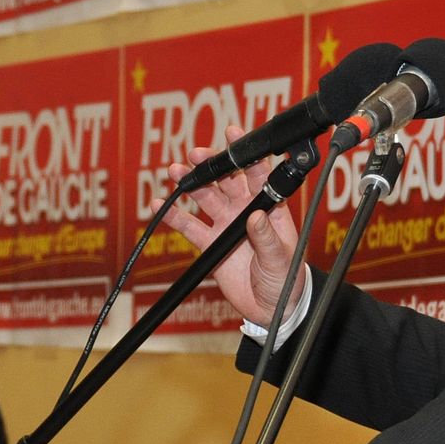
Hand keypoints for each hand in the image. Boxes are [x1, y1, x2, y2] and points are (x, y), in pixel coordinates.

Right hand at [155, 126, 303, 326]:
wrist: (272, 308)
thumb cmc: (286, 280)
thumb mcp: (281, 259)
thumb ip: (266, 238)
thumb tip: (255, 216)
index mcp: (269, 207)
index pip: (258, 174)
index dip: (246, 154)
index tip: (232, 135)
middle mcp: (246, 210)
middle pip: (226, 180)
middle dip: (212, 165)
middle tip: (196, 155)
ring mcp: (227, 225)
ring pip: (206, 198)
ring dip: (191, 184)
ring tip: (174, 171)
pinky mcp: (211, 244)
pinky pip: (190, 226)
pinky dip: (174, 216)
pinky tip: (159, 205)